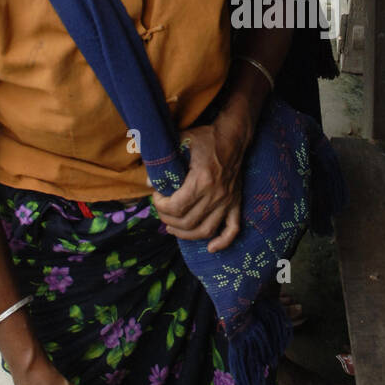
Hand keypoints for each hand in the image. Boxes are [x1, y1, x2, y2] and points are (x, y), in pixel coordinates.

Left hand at [152, 111, 249, 250]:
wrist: (233, 137)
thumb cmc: (206, 138)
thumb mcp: (181, 142)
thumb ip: (163, 161)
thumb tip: (149, 182)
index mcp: (202, 180)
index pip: (176, 207)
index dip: (161, 206)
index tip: (156, 196)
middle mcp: (216, 195)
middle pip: (187, 222)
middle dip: (168, 219)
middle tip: (161, 210)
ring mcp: (228, 201)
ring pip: (205, 230)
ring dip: (186, 235)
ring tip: (172, 228)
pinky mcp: (236, 203)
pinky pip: (232, 229)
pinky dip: (222, 242)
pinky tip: (210, 248)